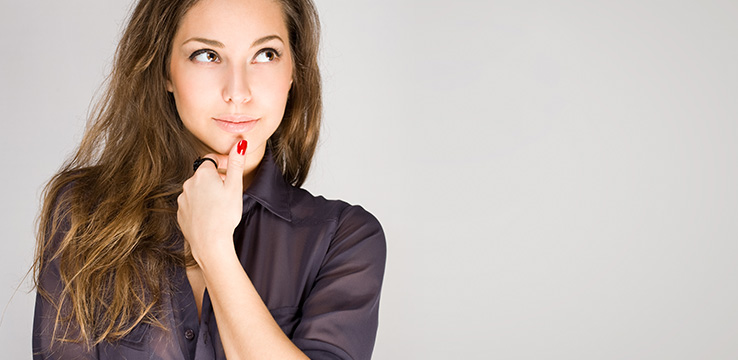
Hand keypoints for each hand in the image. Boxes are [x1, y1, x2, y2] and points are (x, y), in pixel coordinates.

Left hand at [177, 140, 247, 264]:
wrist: (210, 242)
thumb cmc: (225, 214)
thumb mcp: (235, 186)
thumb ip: (236, 163)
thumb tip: (239, 143)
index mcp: (203, 174)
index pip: (211, 159)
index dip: (223, 162)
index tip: (231, 171)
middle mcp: (188, 184)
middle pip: (204, 175)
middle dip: (216, 179)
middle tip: (230, 191)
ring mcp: (182, 199)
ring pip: (197, 190)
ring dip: (207, 192)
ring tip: (220, 205)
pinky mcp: (181, 213)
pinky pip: (191, 204)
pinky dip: (200, 205)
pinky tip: (211, 215)